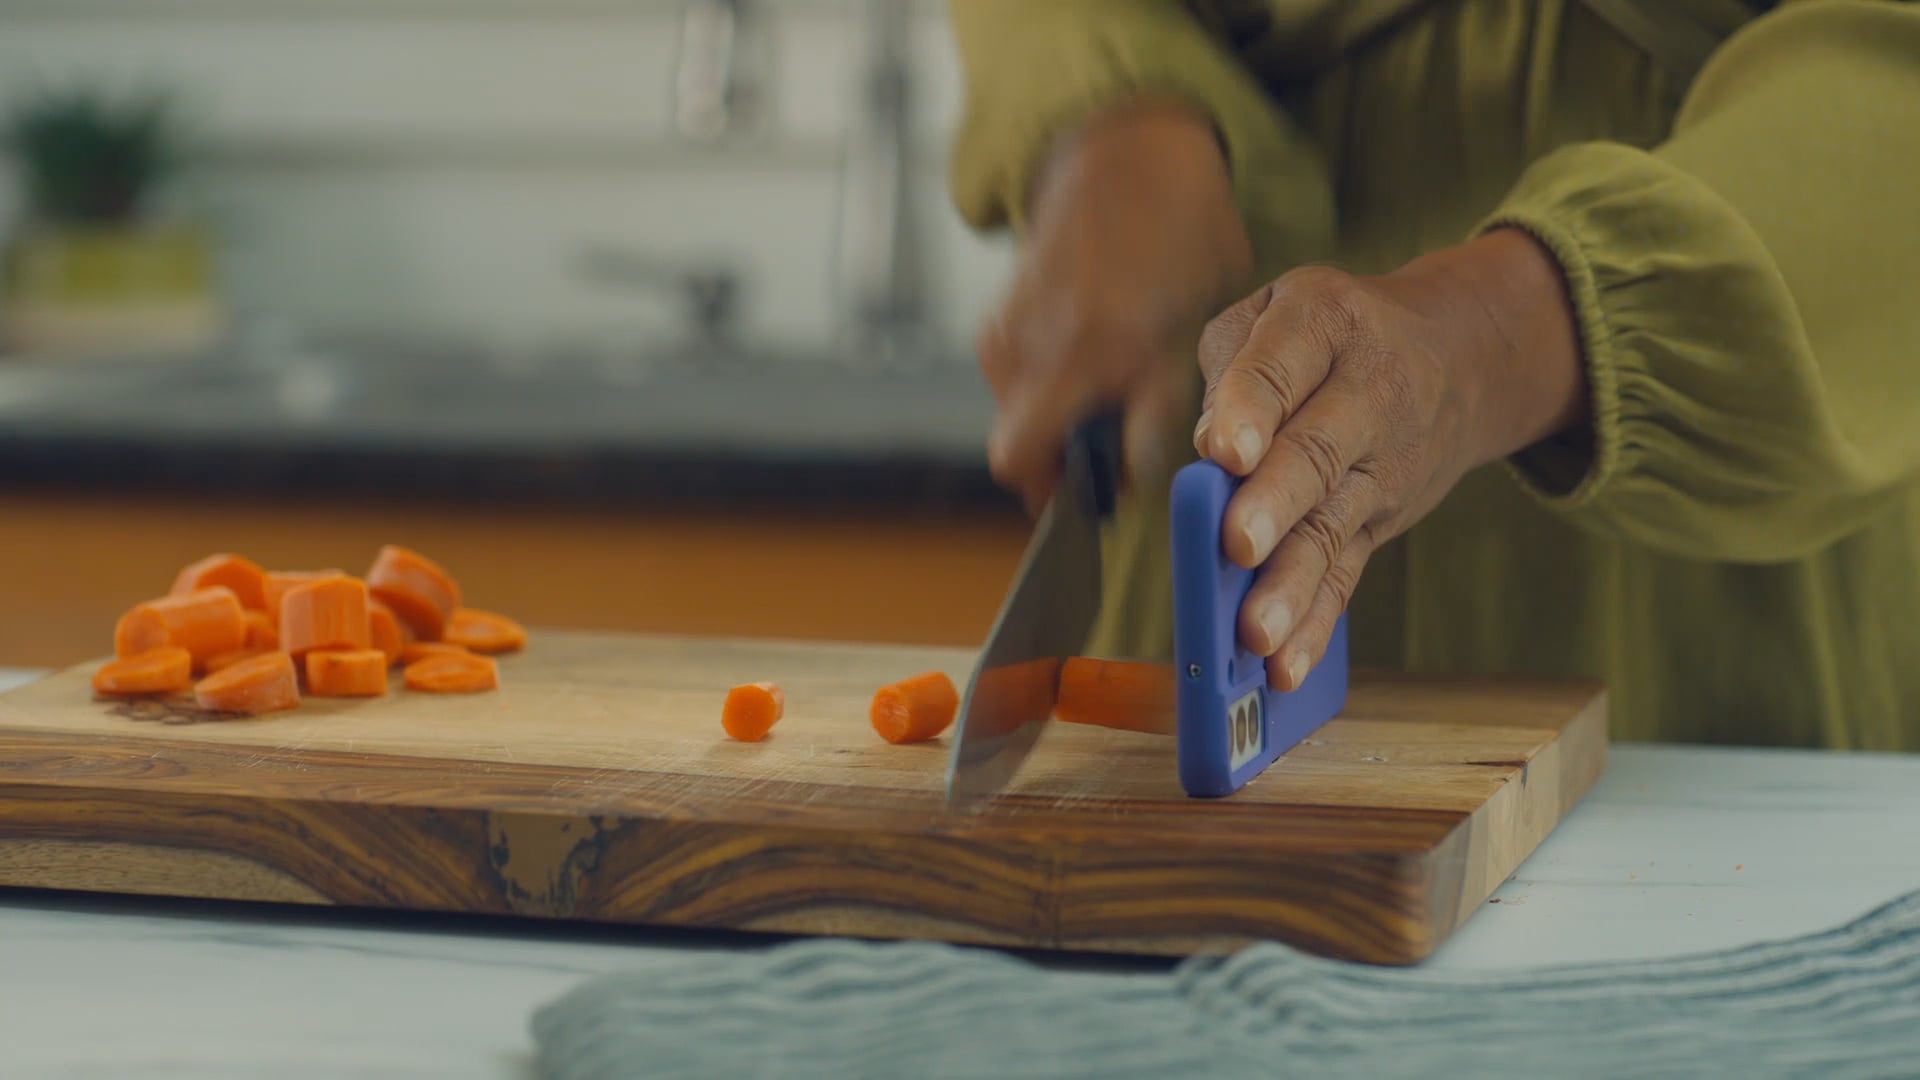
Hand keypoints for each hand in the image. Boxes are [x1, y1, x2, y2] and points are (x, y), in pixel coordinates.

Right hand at [978, 100, 1254, 513]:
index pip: (1043, 465)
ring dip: (1058, 431)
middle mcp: (1036, 344)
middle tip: (1118, 453)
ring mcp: (1004, 334)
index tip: (1120, 490)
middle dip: (1063, 471)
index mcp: (1095, 345)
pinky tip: (1091, 360)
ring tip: (1113, 393)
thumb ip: (1162, 407)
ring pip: (1015, 425)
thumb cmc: (1182, 237)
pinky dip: (1047, 395)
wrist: (1125, 158)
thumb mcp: (1202, 325)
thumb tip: (1133, 479)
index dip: (1080, 495)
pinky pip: (1012, 390)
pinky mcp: (992, 327)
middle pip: (1017, 458)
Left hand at [1192, 228, 1587, 689]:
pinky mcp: (1378, 525)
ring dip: (1290, 586)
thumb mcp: (1281, 309)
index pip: (1282, 365)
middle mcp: (1364, 398)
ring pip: (1331, 530)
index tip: (1221, 452)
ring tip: (1253, 632)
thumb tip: (1208, 447)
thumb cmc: (1333, 336)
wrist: (1456, 358)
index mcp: (1326, 324)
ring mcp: (1378, 470)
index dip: (1251, 408)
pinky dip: (1315, 627)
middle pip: (1317, 453)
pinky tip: (1281, 669)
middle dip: (1274, 502)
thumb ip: (1234, 364)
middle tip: (1237, 543)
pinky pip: (1345, 577)